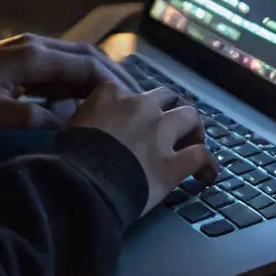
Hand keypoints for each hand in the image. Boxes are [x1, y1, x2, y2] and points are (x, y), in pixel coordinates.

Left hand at [0, 33, 138, 130]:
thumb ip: (33, 118)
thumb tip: (67, 127)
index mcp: (34, 56)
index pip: (84, 63)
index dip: (110, 80)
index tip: (132, 99)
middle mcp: (38, 46)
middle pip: (86, 55)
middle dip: (113, 74)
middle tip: (138, 97)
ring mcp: (32, 50)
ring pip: (76, 59)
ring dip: (100, 75)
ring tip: (123, 98)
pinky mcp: (27, 59)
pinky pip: (62, 66)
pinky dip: (81, 78)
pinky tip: (92, 97)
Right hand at [68, 83, 218, 214]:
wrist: (81, 184)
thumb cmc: (69, 157)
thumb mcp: (71, 126)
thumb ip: (87, 117)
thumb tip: (89, 124)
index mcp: (111, 94)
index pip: (129, 91)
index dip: (134, 107)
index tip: (133, 119)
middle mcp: (140, 106)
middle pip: (166, 96)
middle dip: (170, 109)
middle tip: (170, 126)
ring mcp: (160, 133)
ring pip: (190, 116)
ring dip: (193, 128)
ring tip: (194, 141)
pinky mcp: (172, 163)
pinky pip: (200, 156)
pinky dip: (207, 164)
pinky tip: (207, 175)